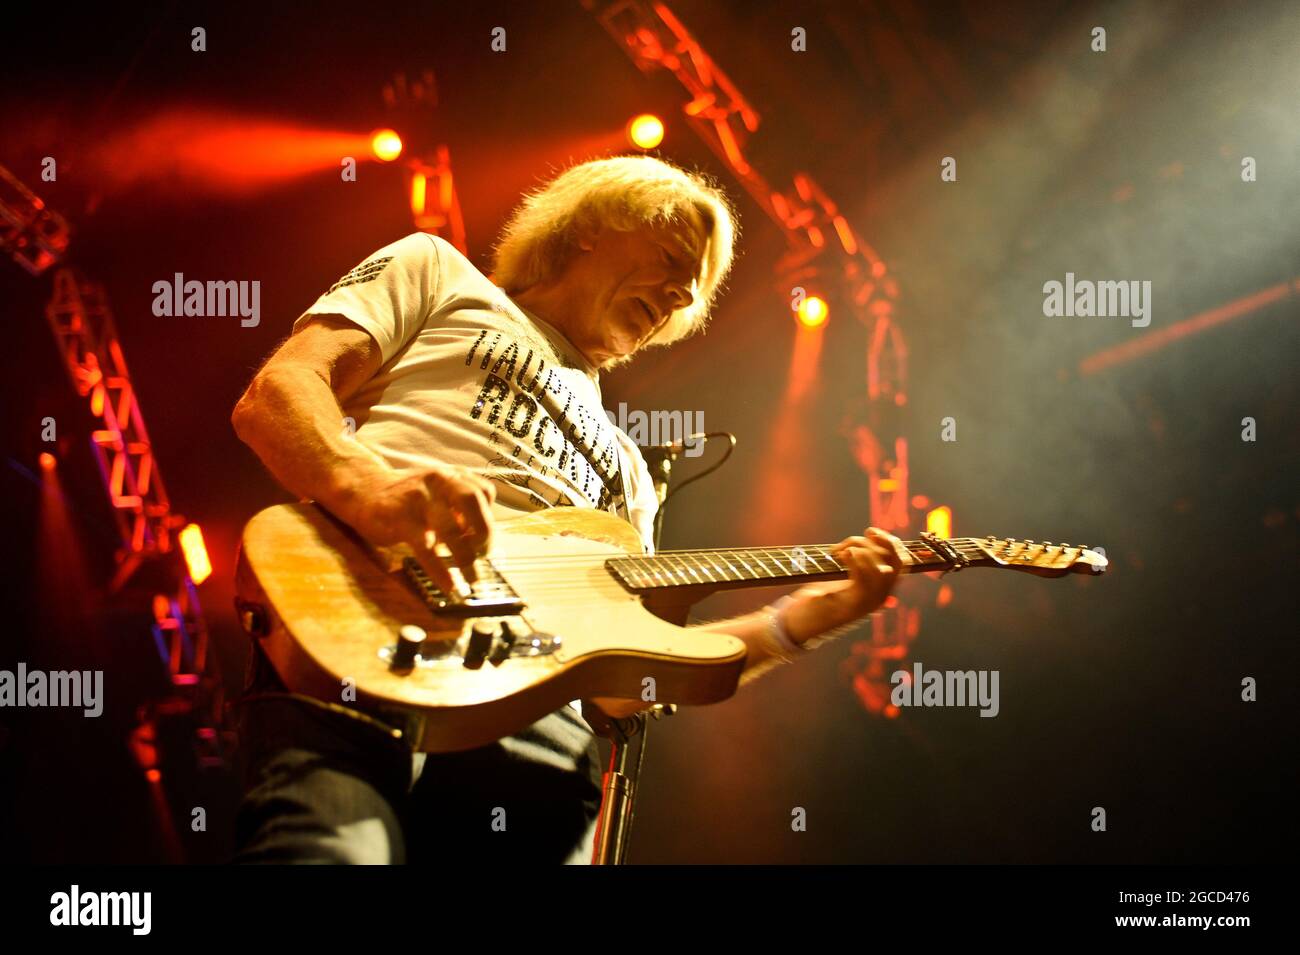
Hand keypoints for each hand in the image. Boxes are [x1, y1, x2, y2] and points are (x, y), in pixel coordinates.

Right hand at [333, 463, 496, 592]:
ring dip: (466, 558)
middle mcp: (437, 482)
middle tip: (483, 556)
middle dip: (484, 532)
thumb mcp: (436, 492)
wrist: (362, 491)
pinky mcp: (400, 519)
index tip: (484, 540)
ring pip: (450, 529)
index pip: (484, 492)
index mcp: (450, 476)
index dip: (489, 517)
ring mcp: (417, 499)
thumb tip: (482, 538)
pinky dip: (440, 570)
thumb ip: (459, 506)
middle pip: (472, 501)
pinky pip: (425, 548)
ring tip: (472, 579)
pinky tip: (449, 585)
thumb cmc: (406, 498)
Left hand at [785, 527, 905, 641]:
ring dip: (862, 550)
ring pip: (882, 569)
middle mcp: (879, 599)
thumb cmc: (818, 597)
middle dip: (881, 543)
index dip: (891, 543)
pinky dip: (853, 560)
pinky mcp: (852, 606)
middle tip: (861, 536)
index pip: (902, 563)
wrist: (801, 623)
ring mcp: (868, 604)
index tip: (871, 532)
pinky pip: (863, 578)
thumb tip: (871, 537)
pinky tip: (841, 556)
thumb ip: (860, 564)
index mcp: (880, 591)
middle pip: (897, 563)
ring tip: (841, 550)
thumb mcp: (843, 579)